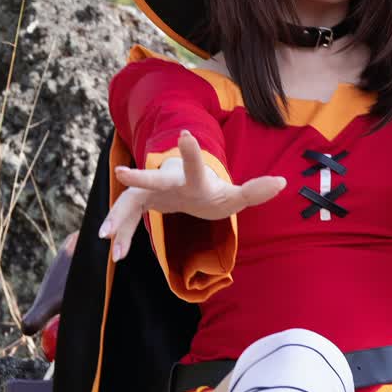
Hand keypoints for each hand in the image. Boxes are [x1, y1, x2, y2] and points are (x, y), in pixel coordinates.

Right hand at [99, 129, 285, 260]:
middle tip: (121, 174)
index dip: (191, 152)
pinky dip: (122, 236)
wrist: (189, 193)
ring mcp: (151, 193)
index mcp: (194, 179)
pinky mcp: (141, 206)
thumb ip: (256, 190)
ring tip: (107, 239)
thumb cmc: (213, 192)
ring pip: (131, 204)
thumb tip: (283, 182)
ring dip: (119, 220)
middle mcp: (169, 182)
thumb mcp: (235, 196)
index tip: (186, 135)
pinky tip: (115, 255)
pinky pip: (128, 221)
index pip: (194, 165)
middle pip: (152, 181)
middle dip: (139, 178)